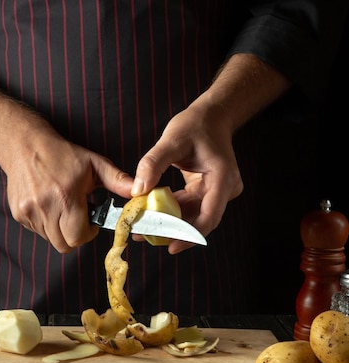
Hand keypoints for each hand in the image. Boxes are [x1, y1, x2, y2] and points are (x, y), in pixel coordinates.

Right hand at [5, 127, 133, 252]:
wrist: (24, 144)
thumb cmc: (62, 154)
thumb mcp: (94, 163)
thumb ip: (117, 181)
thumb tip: (139, 191)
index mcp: (65, 196)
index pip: (78, 237)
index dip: (88, 234)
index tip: (92, 223)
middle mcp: (45, 207)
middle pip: (64, 244)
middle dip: (75, 236)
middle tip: (79, 218)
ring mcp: (29, 212)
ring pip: (50, 239)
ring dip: (60, 230)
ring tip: (64, 208)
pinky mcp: (18, 214)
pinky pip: (37, 231)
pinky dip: (47, 224)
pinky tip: (50, 205)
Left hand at [131, 54, 290, 253]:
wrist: (211, 117)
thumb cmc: (195, 125)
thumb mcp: (172, 140)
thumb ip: (153, 164)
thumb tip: (137, 190)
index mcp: (222, 178)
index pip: (209, 215)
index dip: (190, 234)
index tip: (171, 246)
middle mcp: (225, 189)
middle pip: (201, 220)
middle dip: (174, 232)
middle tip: (147, 237)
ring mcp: (218, 192)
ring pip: (194, 216)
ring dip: (170, 224)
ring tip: (144, 230)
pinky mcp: (208, 192)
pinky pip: (190, 208)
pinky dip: (172, 213)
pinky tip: (152, 216)